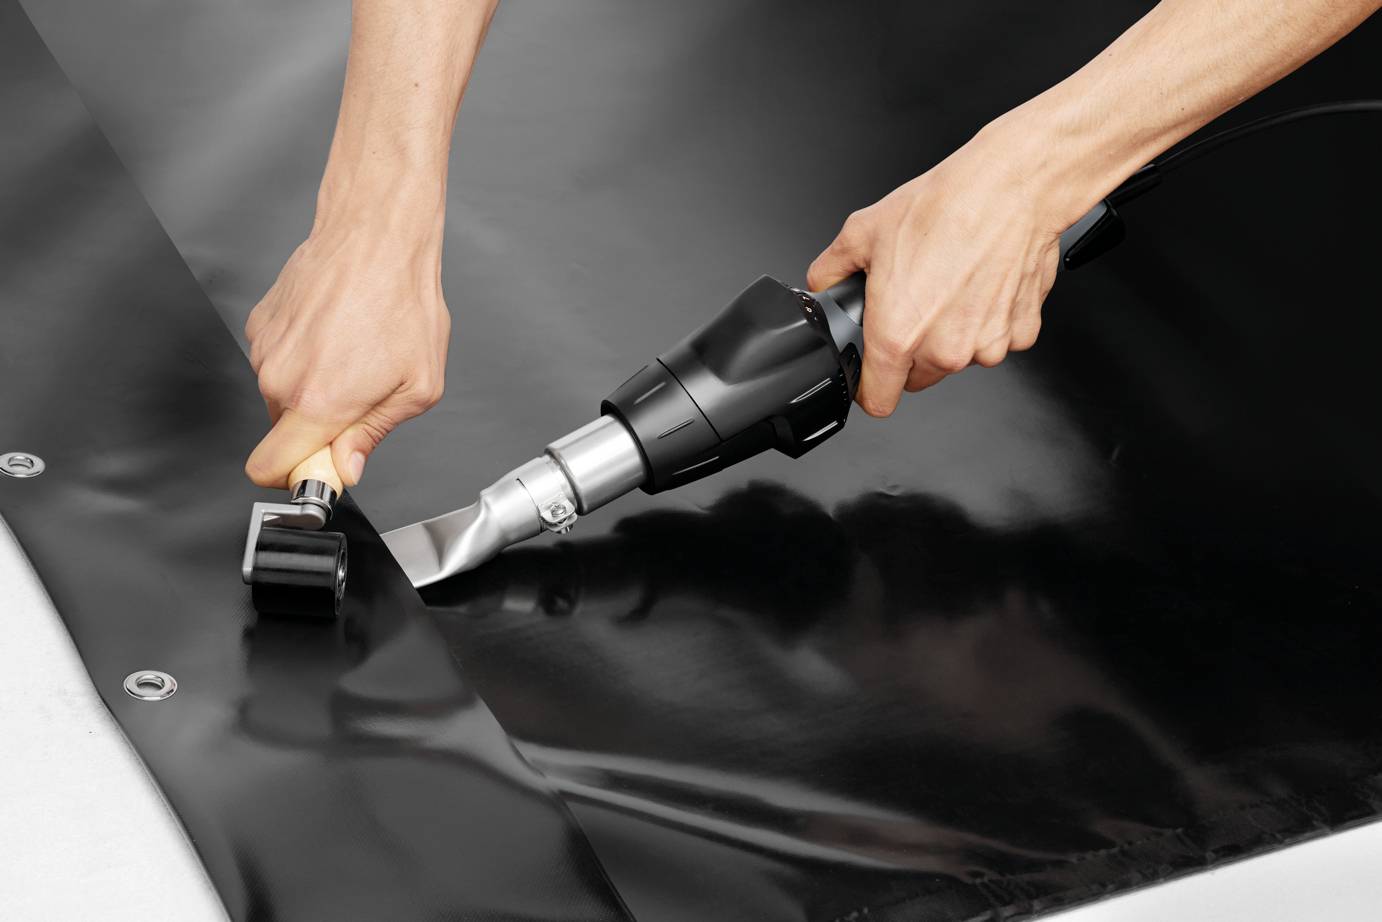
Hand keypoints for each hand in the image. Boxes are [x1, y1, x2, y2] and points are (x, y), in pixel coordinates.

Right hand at [244, 182, 449, 488]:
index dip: (295, 476)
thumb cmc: (403, 301)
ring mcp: (265, 348)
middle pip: (283, 432)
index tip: (322, 466)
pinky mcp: (261, 322)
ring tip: (354, 352)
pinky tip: (337, 332)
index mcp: (317, 402)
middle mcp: (279, 377)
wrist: (377, 235)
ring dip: (314, 386)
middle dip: (318, 426)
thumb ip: (373, 434)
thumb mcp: (417, 387)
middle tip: (361, 394)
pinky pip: (279, 360)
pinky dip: (304, 355)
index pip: (268, 469)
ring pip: (282, 394)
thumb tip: (346, 467)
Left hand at [807, 117, 1090, 416]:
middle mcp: (944, 350)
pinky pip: (996, 340)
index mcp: (898, 336)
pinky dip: (988, 320)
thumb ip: (832, 269)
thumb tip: (824, 282)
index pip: (878, 400)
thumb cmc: (945, 208)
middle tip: (914, 304)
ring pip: (958, 358)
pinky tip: (981, 284)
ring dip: (952, 335)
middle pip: (918, 378)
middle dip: (910, 352)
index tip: (871, 374)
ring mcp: (986, 346)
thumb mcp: (862, 233)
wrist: (1010, 188)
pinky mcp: (1021, 333)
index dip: (869, 388)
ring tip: (950, 285)